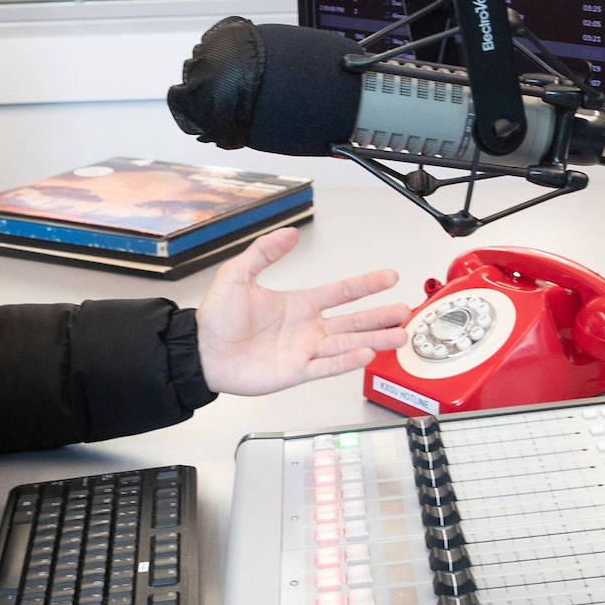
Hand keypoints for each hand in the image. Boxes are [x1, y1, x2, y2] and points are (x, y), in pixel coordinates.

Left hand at [196, 226, 407, 397]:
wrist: (200, 351)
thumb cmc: (215, 319)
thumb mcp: (238, 275)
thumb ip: (264, 252)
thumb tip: (289, 233)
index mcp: (298, 304)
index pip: (340, 292)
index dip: (366, 284)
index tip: (388, 277)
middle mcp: (306, 328)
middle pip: (353, 320)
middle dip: (380, 316)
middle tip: (405, 311)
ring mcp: (303, 350)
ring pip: (347, 344)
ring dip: (374, 339)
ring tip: (399, 335)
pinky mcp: (295, 371)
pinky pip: (326, 366)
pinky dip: (346, 361)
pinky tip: (365, 353)